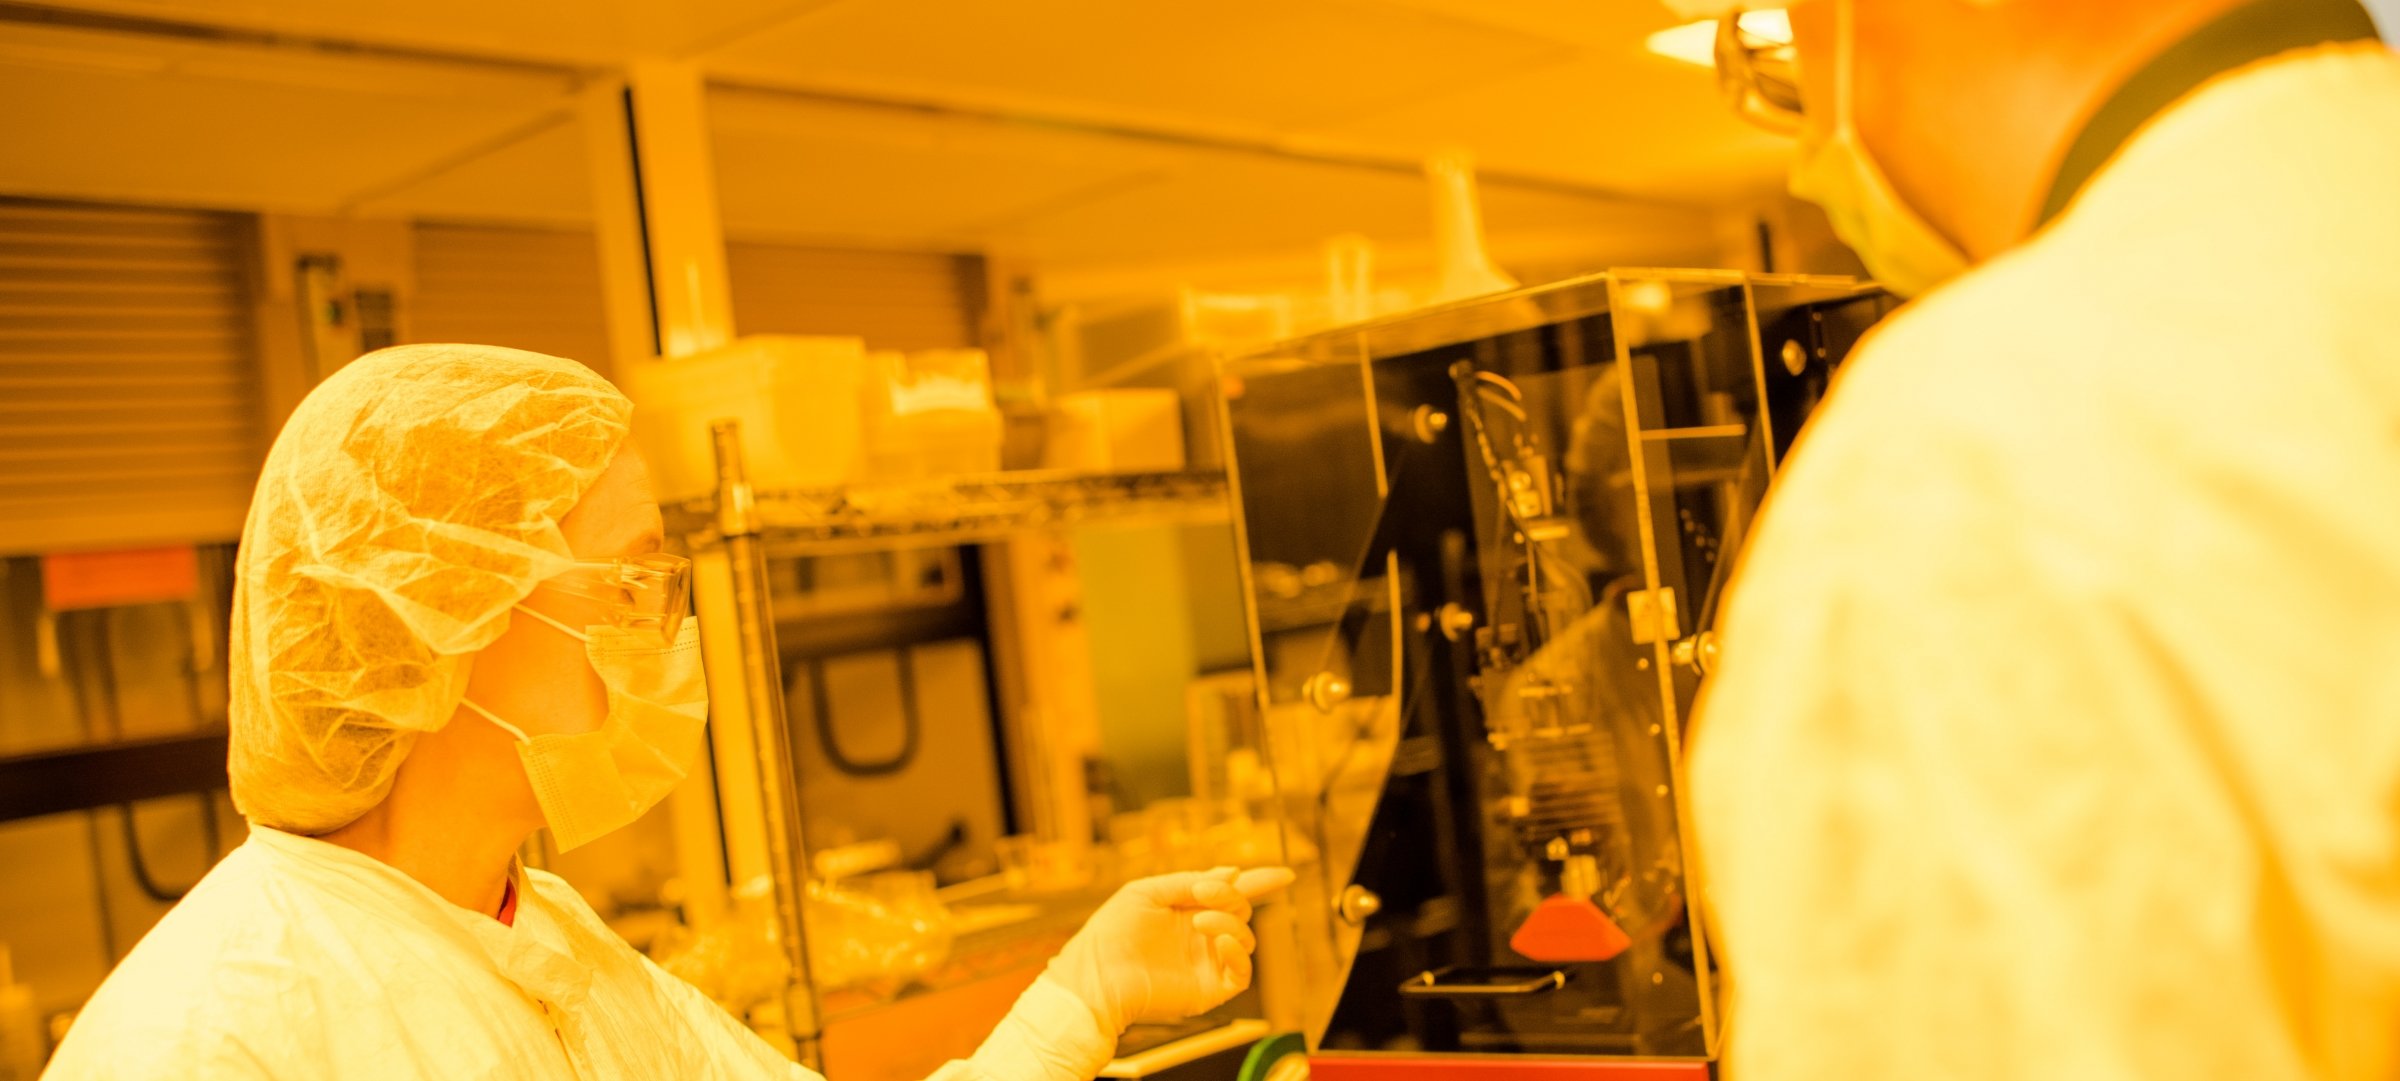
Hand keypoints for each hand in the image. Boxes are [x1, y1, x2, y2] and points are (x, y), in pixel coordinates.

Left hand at [1047, 866, 1295, 1031]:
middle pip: (1241, 908)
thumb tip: (1233, 871)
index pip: (1233, 892)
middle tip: (1202, 894)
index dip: (1260, 881)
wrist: (1097, 975)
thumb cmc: (1112, 931)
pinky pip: (1242, 972)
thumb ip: (1188, 880)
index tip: (1286, 873)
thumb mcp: (1148, 891)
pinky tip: (1221, 941)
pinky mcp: (1210, 987)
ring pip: (1246, 936)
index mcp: (1189, 907)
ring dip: (1230, 922)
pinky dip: (1239, 953)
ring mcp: (1208, 960)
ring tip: (1200, 922)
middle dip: (1229, 896)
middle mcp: (1203, 933)